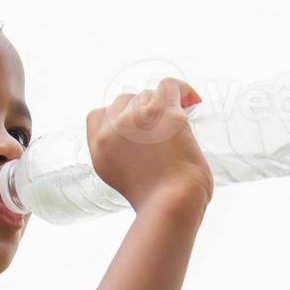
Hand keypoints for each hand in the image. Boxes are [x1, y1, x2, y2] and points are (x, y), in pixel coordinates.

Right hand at [86, 77, 213, 212]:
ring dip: (162, 107)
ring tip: (178, 125)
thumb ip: (120, 155)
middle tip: (161, 130)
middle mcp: (113, 130)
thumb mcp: (120, 178)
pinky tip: (191, 101)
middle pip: (124, 101)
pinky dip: (182, 90)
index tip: (136, 128)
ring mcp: (137, 118)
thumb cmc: (155, 200)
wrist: (171, 204)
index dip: (118, 117)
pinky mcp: (164, 113)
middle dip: (142, 112)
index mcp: (99, 148)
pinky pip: (169, 86)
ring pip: (147, 95)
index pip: (99, 114)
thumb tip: (140, 141)